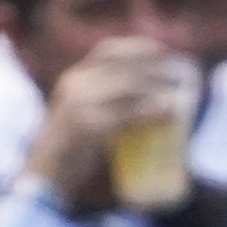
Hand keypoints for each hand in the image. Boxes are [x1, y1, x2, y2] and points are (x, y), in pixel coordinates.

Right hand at [24, 35, 190, 212]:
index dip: (138, 46)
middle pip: (124, 67)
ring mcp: (79, 105)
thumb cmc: (69, 152)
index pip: (107, 50)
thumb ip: (104, 105)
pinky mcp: (87, 128)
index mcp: (73, 79)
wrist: (43, 179)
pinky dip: (152, 112)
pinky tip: (169, 113)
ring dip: (159, 87)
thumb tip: (148, 100)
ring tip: (182, 93)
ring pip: (128, 87)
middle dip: (157, 67)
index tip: (164, 50)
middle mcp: (74, 85)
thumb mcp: (81, 116)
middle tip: (183, 74)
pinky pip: (127, 114)